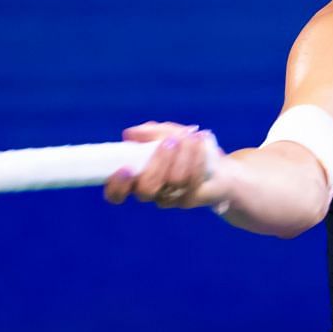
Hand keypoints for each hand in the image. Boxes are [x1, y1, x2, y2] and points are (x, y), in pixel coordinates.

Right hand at [102, 121, 228, 209]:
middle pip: (146, 191)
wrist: (216, 165)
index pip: (116, 194)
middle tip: (169, 142)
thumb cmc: (183, 148)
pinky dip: (196, 156)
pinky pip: (192, 180)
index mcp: (136, 179)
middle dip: (157, 163)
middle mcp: (151, 192)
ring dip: (181, 155)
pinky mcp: (191, 198)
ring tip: (187, 136)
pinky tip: (198, 140)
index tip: (125, 168)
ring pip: (173, 182)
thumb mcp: (165, 133)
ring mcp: (171, 198)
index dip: (117, 186)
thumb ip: (149, 133)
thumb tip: (130, 134)